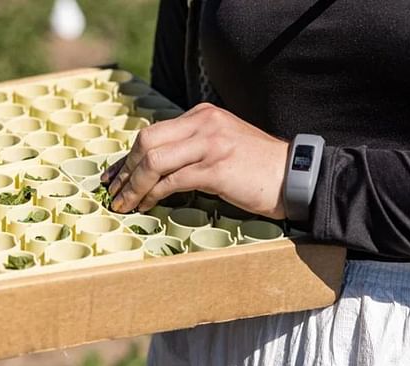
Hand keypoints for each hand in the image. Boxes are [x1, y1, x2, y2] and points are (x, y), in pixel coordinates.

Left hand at [102, 102, 289, 218]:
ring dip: (133, 186)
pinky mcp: (216, 167)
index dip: (127, 157)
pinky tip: (146, 206)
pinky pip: (172, 180)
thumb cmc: (256, 169)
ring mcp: (210, 143)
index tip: (113, 177)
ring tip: (123, 203)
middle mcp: (204, 123)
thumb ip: (191, 148)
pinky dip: (153, 194)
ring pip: (154, 160)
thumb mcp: (221, 146)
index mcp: (201, 115)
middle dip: (124, 170)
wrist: (296, 177)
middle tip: (114, 193)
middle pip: (146, 142)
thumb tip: (154, 169)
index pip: (152, 132)